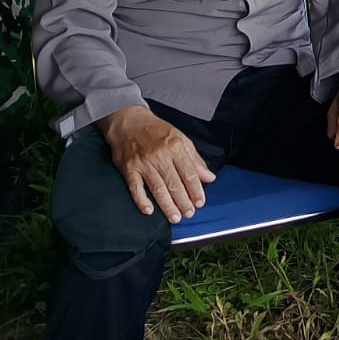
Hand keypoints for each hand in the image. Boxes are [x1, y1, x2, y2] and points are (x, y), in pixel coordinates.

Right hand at [101, 105, 215, 222]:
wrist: (129, 122)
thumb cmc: (157, 131)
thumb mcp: (181, 139)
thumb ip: (195, 159)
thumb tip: (209, 177)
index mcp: (176, 148)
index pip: (189, 173)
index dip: (196, 190)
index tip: (200, 202)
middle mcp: (161, 156)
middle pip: (175, 183)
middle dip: (183, 201)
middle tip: (189, 214)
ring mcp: (144, 164)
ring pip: (158, 188)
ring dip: (167, 205)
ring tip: (175, 217)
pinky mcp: (129, 169)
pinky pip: (135, 188)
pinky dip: (141, 200)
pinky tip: (149, 211)